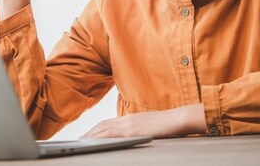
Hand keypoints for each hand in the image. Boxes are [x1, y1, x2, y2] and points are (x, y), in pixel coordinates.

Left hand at [80, 103, 205, 139]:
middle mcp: (127, 119)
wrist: (178, 118)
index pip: (109, 123)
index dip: (97, 128)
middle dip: (90, 132)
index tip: (89, 134)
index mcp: (131, 118)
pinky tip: (94, 141)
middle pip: (103, 125)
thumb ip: (140, 130)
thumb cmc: (169, 125)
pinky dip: (100, 136)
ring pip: (104, 128)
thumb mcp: (150, 127)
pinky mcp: (132, 130)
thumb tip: (134, 136)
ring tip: (82, 141)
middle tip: (80, 139)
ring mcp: (129, 123)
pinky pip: (112, 133)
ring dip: (91, 134)